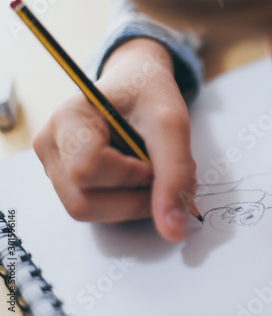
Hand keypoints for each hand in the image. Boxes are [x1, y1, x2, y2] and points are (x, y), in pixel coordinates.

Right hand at [33, 39, 197, 241]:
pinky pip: (100, 211)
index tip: (156, 160)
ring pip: (92, 213)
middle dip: (136, 198)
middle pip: (84, 202)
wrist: (139, 85)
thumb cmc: (149, 94)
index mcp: (67, 120)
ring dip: (135, 203)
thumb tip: (172, 231)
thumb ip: (175, 173)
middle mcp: (51, 148)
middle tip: (162, 172)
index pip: (88, 169)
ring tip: (154, 173)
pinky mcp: (71, 183)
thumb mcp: (171, 122)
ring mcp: (57, 169)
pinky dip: (129, 204)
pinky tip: (142, 179)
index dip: (132, 175)